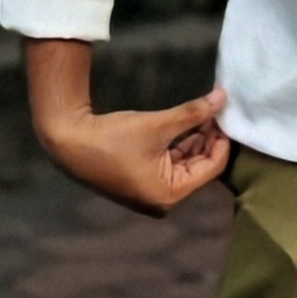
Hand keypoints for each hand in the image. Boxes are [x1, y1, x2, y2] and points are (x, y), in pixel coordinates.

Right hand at [36, 83, 231, 216]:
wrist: (70, 143)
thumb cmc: (114, 138)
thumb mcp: (159, 124)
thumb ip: (193, 113)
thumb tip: (223, 97)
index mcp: (170, 194)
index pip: (212, 167)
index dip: (222, 139)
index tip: (227, 114)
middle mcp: (164, 200)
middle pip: (200, 166)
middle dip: (210, 138)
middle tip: (218, 109)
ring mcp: (153, 192)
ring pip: (186, 163)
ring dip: (196, 139)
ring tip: (207, 111)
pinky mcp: (144, 181)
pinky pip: (171, 163)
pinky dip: (180, 144)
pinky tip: (190, 122)